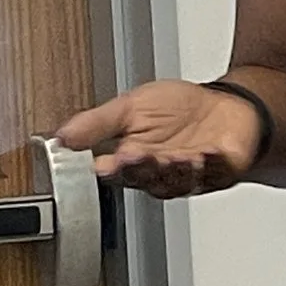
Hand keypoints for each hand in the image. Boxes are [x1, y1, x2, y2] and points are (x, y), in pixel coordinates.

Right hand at [57, 78, 265, 198]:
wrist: (224, 106)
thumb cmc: (178, 109)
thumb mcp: (130, 107)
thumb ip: (96, 123)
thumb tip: (61, 136)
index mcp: (135, 160)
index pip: (117, 171)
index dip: (112, 169)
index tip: (103, 163)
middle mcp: (161, 173)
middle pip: (147, 178)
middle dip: (142, 167)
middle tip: (134, 154)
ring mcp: (191, 175)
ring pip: (178, 180)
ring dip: (174, 169)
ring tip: (171, 156)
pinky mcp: (220, 173)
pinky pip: (215, 173)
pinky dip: (211, 163)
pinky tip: (207, 153)